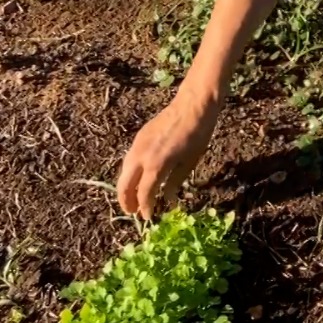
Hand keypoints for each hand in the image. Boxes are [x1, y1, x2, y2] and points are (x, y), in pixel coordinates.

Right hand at [116, 94, 221, 218]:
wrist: (193, 105)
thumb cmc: (198, 134)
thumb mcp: (190, 162)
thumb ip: (175, 182)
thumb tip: (167, 199)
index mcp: (156, 165)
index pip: (144, 193)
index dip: (145, 207)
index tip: (148, 217)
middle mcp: (141, 156)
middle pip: (125, 184)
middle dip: (126, 201)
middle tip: (132, 212)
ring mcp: (138, 145)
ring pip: (124, 172)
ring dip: (126, 187)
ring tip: (133, 199)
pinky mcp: (139, 137)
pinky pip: (129, 160)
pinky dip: (129, 173)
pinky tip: (137, 178)